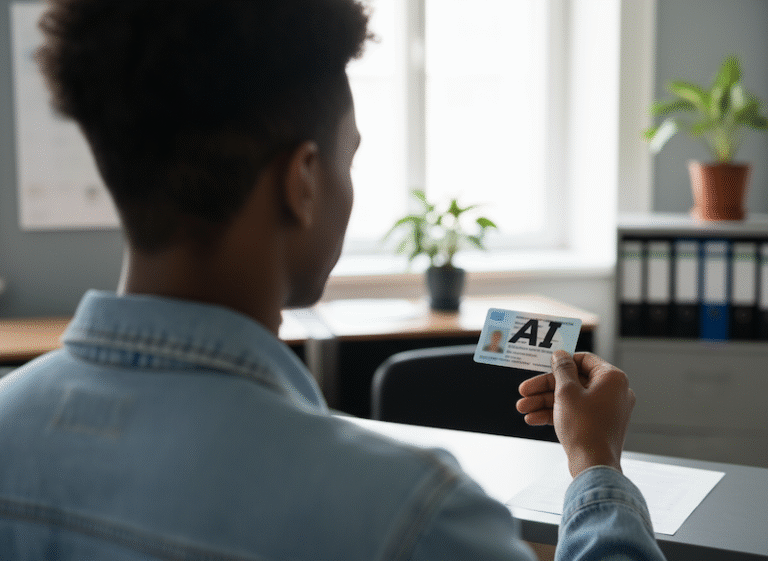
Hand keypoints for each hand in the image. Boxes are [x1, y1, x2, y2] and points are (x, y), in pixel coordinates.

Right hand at [516, 351, 635, 476]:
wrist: (593, 465)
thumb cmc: (584, 427)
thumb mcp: (566, 392)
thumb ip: (562, 370)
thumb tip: (560, 354)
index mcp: (612, 378)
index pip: (584, 359)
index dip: (561, 362)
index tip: (542, 366)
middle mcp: (613, 392)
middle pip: (573, 381)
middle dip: (544, 388)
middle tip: (524, 391)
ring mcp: (607, 410)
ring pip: (571, 398)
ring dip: (545, 402)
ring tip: (523, 408)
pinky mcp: (599, 425)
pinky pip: (576, 412)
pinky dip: (556, 414)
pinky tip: (533, 419)